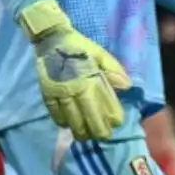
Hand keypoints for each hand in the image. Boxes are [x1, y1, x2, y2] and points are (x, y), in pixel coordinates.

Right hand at [21, 0, 130, 140]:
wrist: (51, 38)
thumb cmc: (79, 47)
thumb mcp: (100, 54)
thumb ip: (114, 69)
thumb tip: (127, 86)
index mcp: (90, 79)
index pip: (104, 104)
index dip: (111, 116)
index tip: (117, 123)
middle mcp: (75, 89)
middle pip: (88, 117)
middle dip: (98, 130)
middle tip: (103, 136)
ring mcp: (59, 93)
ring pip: (71, 119)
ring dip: (80, 130)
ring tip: (86, 136)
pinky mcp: (47, 93)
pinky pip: (54, 113)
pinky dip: (62, 122)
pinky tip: (68, 126)